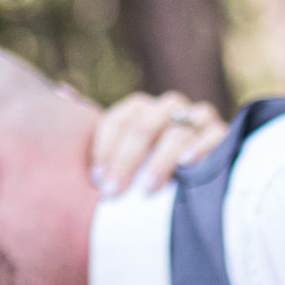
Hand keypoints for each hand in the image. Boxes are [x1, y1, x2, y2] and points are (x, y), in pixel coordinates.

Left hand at [90, 92, 228, 197]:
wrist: (194, 186)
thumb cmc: (145, 174)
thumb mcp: (117, 158)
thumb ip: (95, 133)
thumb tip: (61, 91)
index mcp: (142, 110)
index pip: (121, 119)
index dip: (106, 148)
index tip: (96, 180)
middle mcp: (169, 108)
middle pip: (146, 124)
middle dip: (127, 160)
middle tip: (113, 193)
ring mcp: (198, 119)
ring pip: (178, 130)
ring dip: (160, 160)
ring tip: (147, 190)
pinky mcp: (223, 134)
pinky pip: (213, 135)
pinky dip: (201, 148)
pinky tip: (187, 166)